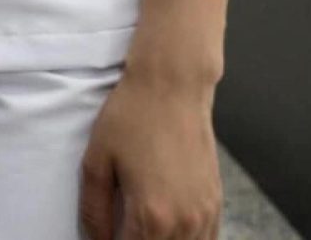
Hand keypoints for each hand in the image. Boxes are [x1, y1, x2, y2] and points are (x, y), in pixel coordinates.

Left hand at [80, 69, 222, 239]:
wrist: (172, 87)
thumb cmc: (132, 118)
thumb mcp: (97, 161)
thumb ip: (94, 210)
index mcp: (152, 216)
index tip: (103, 237)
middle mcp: (185, 222)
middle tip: (119, 228)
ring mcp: (205, 214)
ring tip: (140, 228)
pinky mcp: (216, 202)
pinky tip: (168, 231)